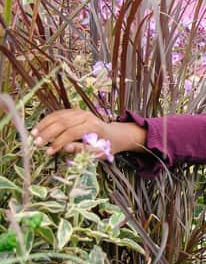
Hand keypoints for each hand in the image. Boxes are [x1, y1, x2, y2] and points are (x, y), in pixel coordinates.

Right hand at [31, 109, 145, 156]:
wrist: (114, 135)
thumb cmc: (106, 146)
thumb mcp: (97, 152)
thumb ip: (82, 150)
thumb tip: (65, 148)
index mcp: (94, 127)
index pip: (73, 133)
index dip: (59, 142)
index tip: (49, 151)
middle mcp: (87, 116)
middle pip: (64, 122)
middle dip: (49, 133)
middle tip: (37, 143)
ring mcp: (81, 112)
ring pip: (59, 116)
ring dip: (45, 125)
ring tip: (34, 135)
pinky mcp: (75, 111)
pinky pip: (59, 113)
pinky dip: (48, 120)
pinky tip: (39, 127)